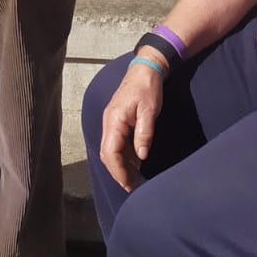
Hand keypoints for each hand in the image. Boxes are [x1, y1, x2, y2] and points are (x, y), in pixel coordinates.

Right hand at [97, 60, 163, 191]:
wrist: (145, 69)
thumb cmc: (147, 87)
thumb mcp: (150, 109)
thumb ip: (144, 132)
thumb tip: (141, 156)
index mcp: (114, 119)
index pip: (110, 152)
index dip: (118, 170)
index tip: (128, 184)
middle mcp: (109, 122)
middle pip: (107, 154)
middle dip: (118, 172)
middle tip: (132, 187)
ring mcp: (112, 122)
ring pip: (111, 150)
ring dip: (121, 166)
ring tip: (134, 180)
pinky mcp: (118, 122)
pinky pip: (117, 143)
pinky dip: (124, 156)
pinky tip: (136, 164)